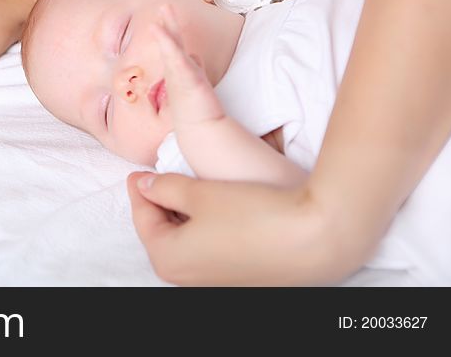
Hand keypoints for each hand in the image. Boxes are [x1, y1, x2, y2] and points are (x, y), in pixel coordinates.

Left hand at [126, 171, 356, 284]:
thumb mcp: (199, 193)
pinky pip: (208, 249)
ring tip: (185, 186)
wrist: (313, 239)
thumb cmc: (251, 214)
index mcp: (167, 258)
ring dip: (182, 214)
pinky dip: (203, 227)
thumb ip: (165, 188)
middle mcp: (186, 278)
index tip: (137, 170)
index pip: (143, 218)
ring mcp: (214, 281)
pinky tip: (212, 207)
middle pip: (162, 232)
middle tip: (158, 176)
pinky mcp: (238, 277)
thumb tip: (144, 184)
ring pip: (185, 240)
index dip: (140, 189)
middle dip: (159, 203)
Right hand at [152, 4, 226, 137]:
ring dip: (167, 29)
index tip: (168, 15)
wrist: (201, 131)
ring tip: (163, 11)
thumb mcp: (197, 83)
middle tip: (163, 6)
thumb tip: (195, 55)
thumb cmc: (199, 110)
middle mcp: (178, 70)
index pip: (176, 46)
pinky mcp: (185, 78)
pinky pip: (176, 58)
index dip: (171, 31)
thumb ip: (195, 68)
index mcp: (181, 70)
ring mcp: (181, 74)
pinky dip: (168, 45)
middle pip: (172, 42)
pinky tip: (163, 35)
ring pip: (172, 47)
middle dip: (167, 24)